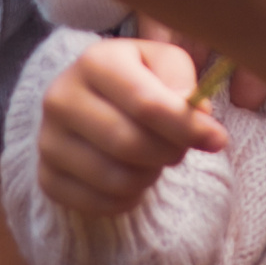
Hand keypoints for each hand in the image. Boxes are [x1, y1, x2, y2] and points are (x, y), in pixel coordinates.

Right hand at [37, 37, 226, 216]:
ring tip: (153, 157)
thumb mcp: (164, 63)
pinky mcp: (47, 177)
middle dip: (169, 152)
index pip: (147, 104)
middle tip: (181, 147)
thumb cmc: (139, 79)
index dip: (187, 127)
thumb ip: (184, 81)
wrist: (91, 101)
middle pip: (131, 144)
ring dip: (150, 175)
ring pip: (118, 179)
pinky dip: (130, 197)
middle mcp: (61, 98)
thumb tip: (196, 113)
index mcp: (94, 60)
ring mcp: (48, 141)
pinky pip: (102, 204)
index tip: (218, 138)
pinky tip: (132, 174)